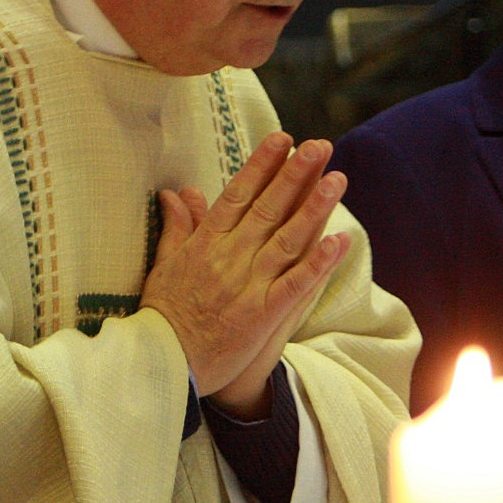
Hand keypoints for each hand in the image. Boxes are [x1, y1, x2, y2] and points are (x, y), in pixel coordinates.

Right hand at [140, 132, 350, 410]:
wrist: (161, 364)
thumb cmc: (162, 315)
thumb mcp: (164, 264)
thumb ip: (176, 226)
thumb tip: (175, 192)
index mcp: (205, 243)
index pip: (237, 194)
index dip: (261, 165)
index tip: (282, 139)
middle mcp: (228, 257)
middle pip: (267, 208)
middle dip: (294, 174)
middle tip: (318, 146)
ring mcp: (246, 285)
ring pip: (286, 239)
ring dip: (314, 208)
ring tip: (337, 179)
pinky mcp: (261, 314)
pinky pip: (296, 284)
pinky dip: (318, 262)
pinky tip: (340, 241)